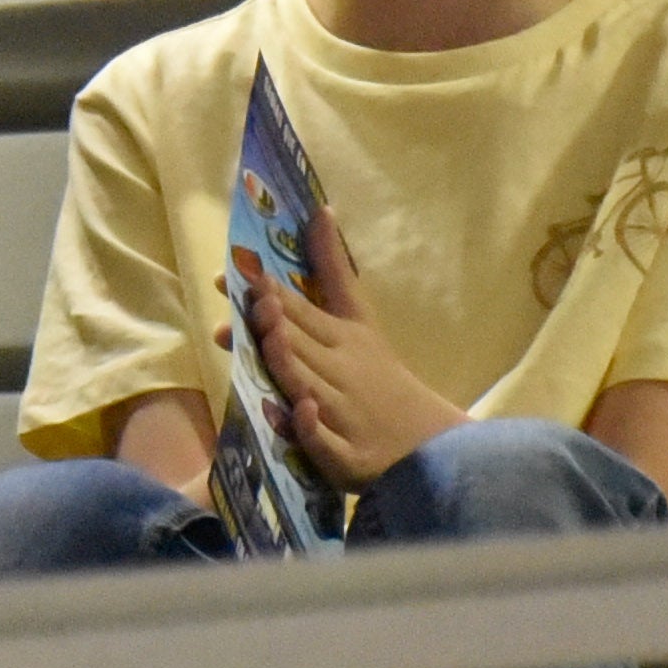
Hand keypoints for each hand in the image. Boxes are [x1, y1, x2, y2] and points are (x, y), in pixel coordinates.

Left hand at [249, 208, 463, 493]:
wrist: (424, 442)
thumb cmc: (380, 374)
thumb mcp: (361, 320)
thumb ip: (333, 270)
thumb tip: (318, 210)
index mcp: (346, 337)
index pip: (305, 310)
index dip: (273, 291)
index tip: (243, 272)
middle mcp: (342, 372)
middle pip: (303, 344)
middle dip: (276, 322)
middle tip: (249, 300)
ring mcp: (344, 414)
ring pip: (310, 386)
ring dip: (289, 364)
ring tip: (268, 341)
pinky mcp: (347, 457)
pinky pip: (325, 442)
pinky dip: (313, 428)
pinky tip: (302, 411)